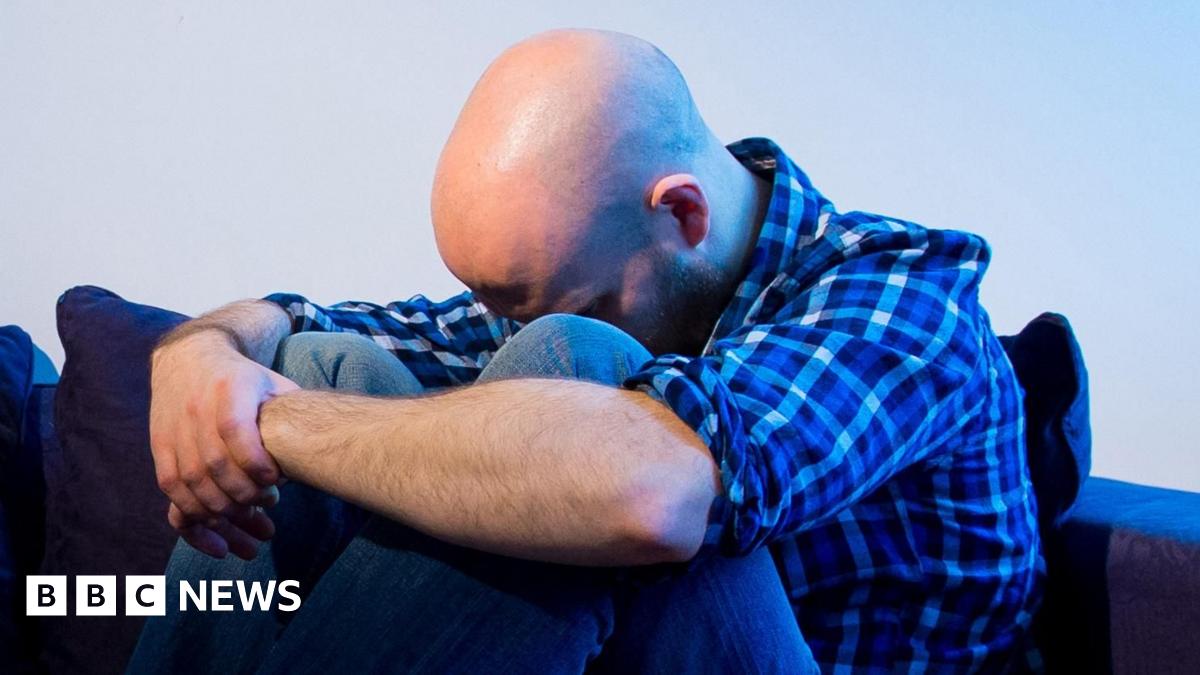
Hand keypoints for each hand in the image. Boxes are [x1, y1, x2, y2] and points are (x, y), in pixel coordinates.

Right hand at [149, 330, 299, 558]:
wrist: (189, 358)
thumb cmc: (244, 378)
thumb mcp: (273, 383)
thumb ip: (292, 414)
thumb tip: (318, 453)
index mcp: (230, 387)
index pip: (235, 428)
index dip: (254, 461)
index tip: (276, 481)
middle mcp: (197, 407)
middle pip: (213, 463)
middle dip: (242, 493)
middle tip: (268, 503)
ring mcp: (174, 428)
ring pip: (190, 481)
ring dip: (220, 510)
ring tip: (248, 520)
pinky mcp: (159, 445)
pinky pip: (171, 486)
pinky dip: (192, 512)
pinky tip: (216, 528)